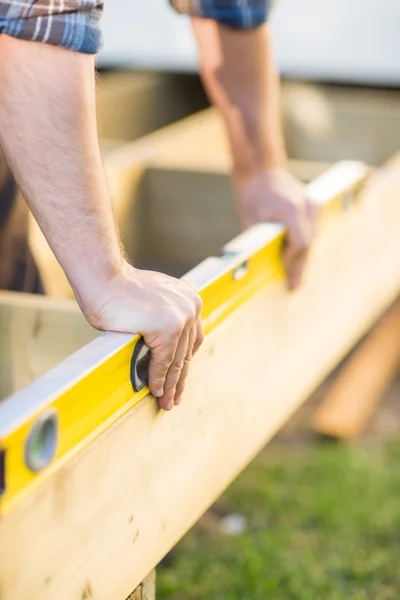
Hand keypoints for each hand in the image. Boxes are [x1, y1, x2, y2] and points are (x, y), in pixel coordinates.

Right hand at [79, 261, 203, 410]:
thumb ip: (165, 319)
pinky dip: (157, 378)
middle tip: (173, 398)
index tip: (179, 379)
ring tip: (165, 402)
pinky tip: (153, 390)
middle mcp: (191, 307)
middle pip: (187, 352)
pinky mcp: (168, 328)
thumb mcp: (154, 301)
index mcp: (190, 300)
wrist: (104, 279)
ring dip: (169, 384)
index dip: (184, 363)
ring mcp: (181, 317)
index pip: (192, 340)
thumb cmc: (120, 289)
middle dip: (179, 379)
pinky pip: (163, 361)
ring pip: (176, 360)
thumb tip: (165, 347)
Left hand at [233, 170, 317, 289]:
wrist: (261, 172)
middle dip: (300, 266)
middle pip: (308, 244)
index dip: (293, 261)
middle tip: (294, 287)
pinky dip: (304, 246)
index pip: (300, 243)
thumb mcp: (250, 220)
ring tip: (296, 278)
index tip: (285, 274)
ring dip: (303, 257)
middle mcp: (307, 205)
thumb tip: (257, 269)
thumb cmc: (252, 196)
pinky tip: (297, 261)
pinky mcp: (314, 206)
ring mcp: (313, 204)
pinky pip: (312, 231)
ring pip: (312, 238)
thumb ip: (259, 241)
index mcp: (291, 209)